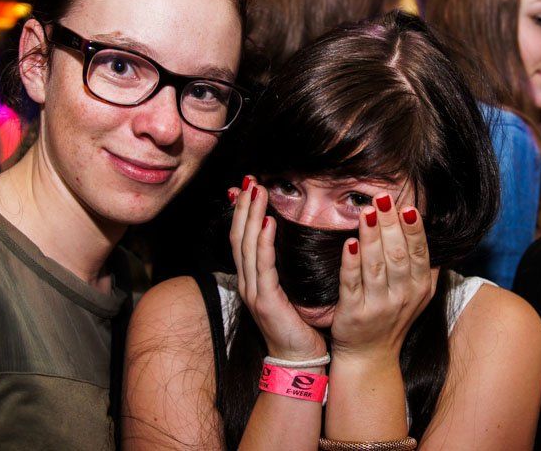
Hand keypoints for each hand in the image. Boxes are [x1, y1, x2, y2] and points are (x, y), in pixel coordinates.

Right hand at [229, 176, 326, 360]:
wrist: (300, 359)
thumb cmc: (300, 325)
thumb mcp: (291, 290)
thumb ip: (286, 267)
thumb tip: (293, 241)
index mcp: (254, 280)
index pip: (243, 239)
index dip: (244, 212)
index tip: (250, 187)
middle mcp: (248, 283)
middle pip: (239, 237)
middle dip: (245, 206)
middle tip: (251, 180)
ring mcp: (254, 292)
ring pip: (247, 246)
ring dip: (252, 216)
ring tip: (258, 191)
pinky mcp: (266, 301)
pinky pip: (263, 266)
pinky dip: (263, 242)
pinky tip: (268, 223)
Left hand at [330, 193, 434, 362]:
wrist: (370, 356)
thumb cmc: (393, 317)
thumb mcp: (418, 295)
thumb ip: (425, 267)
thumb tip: (430, 231)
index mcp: (419, 288)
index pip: (419, 252)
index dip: (414, 229)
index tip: (408, 206)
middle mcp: (402, 296)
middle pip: (398, 255)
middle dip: (390, 224)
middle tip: (382, 198)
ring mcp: (377, 306)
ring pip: (375, 266)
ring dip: (371, 237)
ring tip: (367, 212)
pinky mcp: (353, 313)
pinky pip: (352, 283)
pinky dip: (351, 263)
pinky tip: (349, 244)